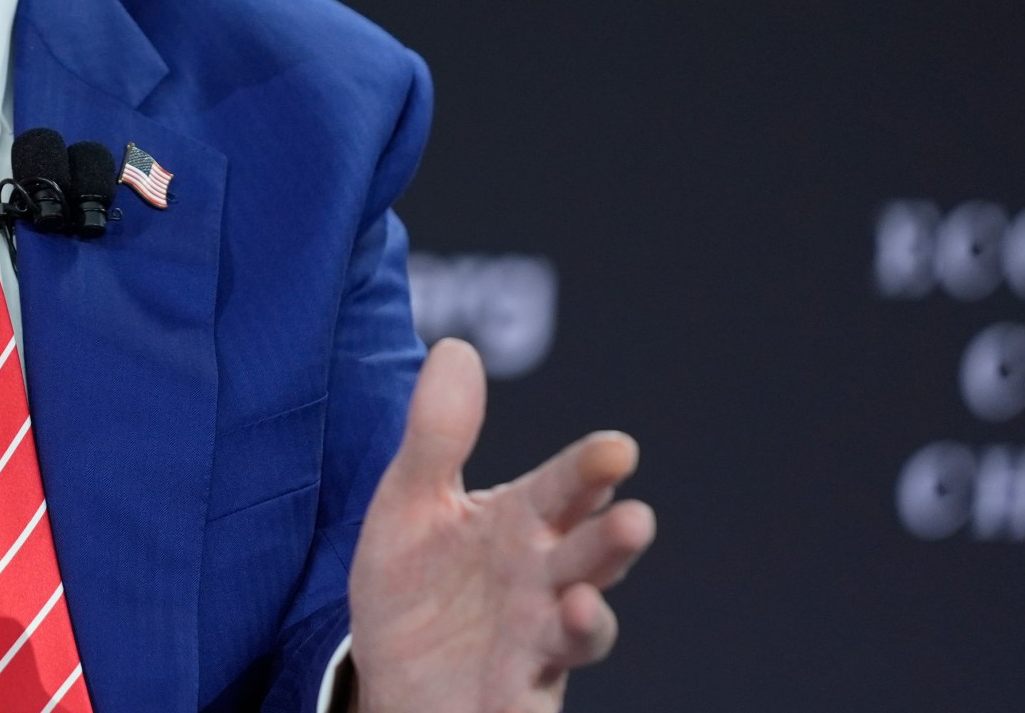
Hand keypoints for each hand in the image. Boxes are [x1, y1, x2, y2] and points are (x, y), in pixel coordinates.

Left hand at [346, 339, 654, 712]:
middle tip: (634, 519)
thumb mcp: (411, 503)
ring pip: (578, 630)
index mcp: (521, 523)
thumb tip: (456, 347)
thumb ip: (438, 435)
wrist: (390, 675)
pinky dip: (536, 700)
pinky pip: (536, 701)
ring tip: (581, 606)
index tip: (617, 449)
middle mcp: (542, 581)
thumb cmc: (416, 584)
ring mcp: (536, 642)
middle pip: (587, 557)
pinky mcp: (517, 698)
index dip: (591, 470)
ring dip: (590, 620)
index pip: (564, 488)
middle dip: (611, 542)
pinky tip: (529, 691)